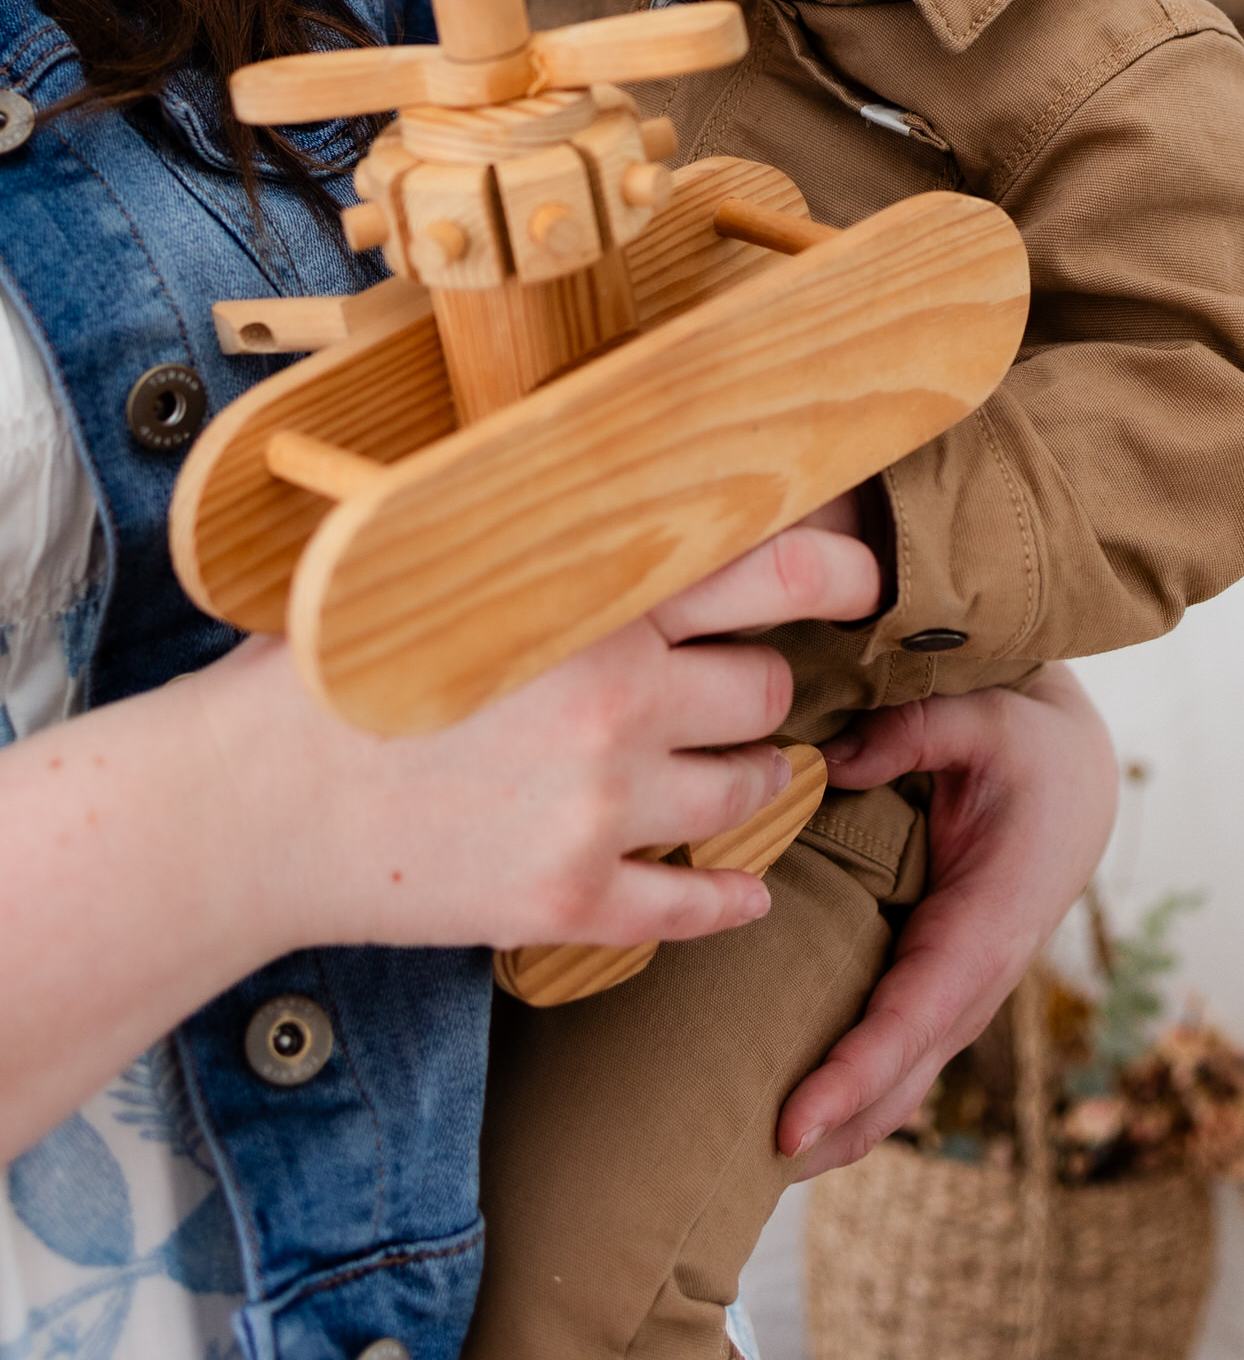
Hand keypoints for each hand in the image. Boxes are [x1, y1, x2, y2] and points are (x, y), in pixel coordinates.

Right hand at [214, 522, 883, 955]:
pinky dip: (730, 899)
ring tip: (740, 768)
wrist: (247, 805)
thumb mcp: (443, 562)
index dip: (836, 572)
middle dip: (764, 683)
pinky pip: (697, 903)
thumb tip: (621, 474)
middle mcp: (620, 701)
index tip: (863, 578)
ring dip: (755, 776)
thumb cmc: (329, 662)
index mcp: (592, 602)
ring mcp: (602, 807)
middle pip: (768, 688)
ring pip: (752, 788)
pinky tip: (743, 893)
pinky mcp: (572, 899)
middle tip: (747, 682)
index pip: (771, 571)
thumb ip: (547, 536)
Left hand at [778, 665, 1116, 1172]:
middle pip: (899, 1081)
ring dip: (836, 1133)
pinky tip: (792, 1122)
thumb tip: (830, 762)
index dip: (851, 1076)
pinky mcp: (939, 988)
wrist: (1079, 778)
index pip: (911, 1019)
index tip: (790, 1123)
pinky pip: (895, 1059)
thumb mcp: (985, 717)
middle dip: (829, 1133)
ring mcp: (958, 993)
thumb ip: (913, 731)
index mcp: (986, 924)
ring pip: (898, 1087)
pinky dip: (850, 1100)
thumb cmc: (1031, 747)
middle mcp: (974, 977)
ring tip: (749, 1172)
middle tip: (738, 1172)